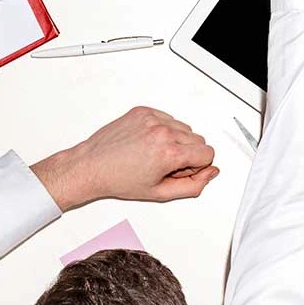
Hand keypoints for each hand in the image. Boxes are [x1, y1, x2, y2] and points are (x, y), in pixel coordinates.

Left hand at [34, 106, 217, 209]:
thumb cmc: (119, 180)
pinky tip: (147, 143)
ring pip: (184, 128)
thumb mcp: (160, 193)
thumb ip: (193, 186)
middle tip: (164, 165)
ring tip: (154, 154)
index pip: (208, 153)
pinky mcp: (143, 111)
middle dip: (187, 153)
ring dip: (176, 141)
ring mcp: (152, 119)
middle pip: (198, 139)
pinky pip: (168, 118)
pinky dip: (163, 130)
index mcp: (169, 153)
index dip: (196, 166)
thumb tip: (210, 172)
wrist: (92, 165)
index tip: (179, 171)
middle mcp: (163, 132)